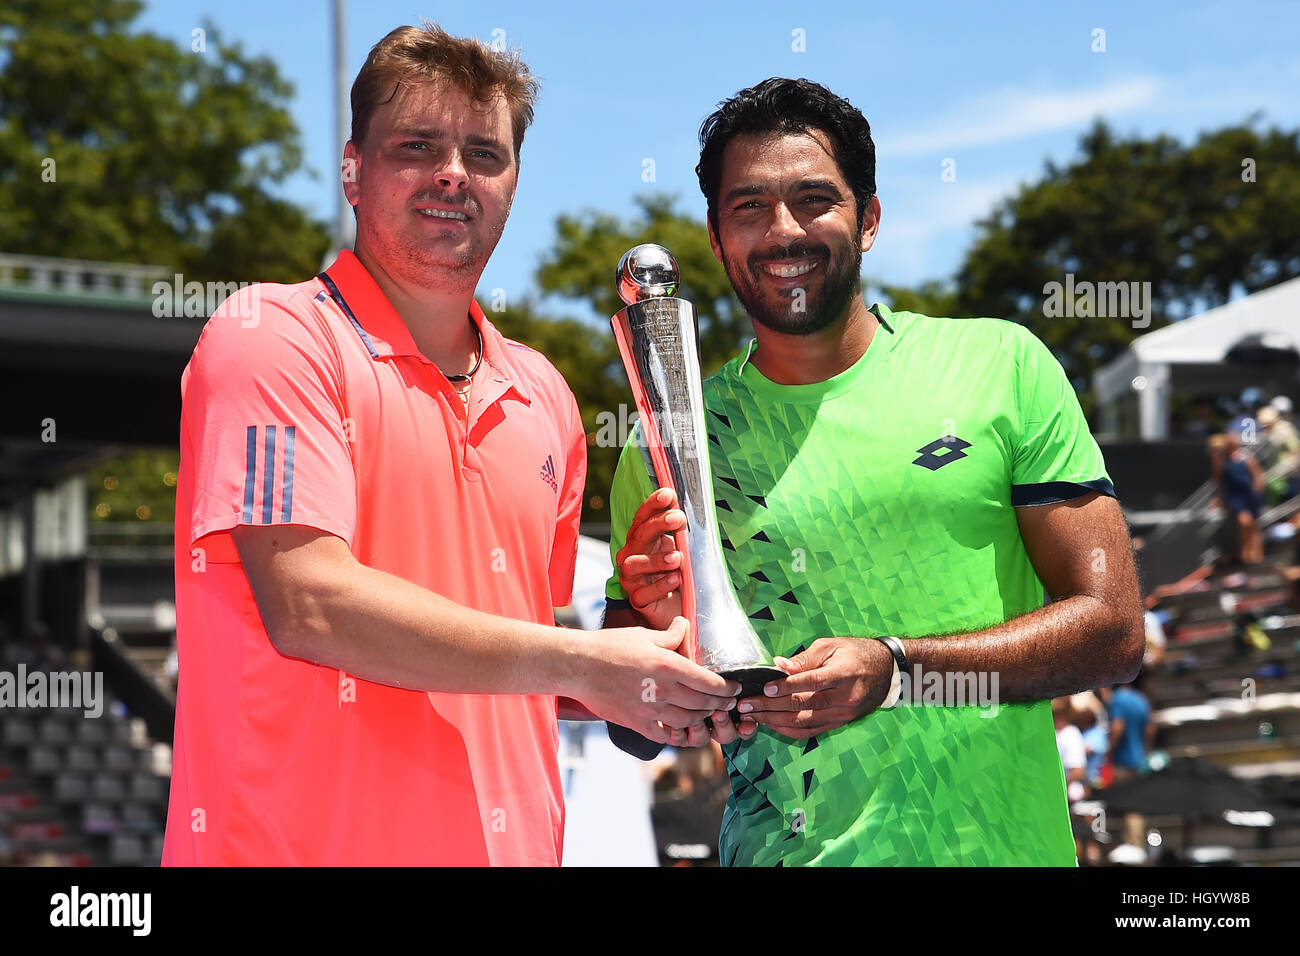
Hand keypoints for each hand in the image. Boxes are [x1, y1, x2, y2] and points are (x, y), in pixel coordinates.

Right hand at [573, 617, 741, 744]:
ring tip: (707, 713)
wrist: (578, 666)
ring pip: (688, 722)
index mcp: (668, 666)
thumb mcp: (643, 635)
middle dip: (720, 704)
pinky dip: (677, 734)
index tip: (735, 689)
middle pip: (703, 704)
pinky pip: (664, 735)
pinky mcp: (636, 723)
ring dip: (702, 719)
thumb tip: (685, 625)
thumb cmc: (609, 646)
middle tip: (728, 703)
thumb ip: (670, 635)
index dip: (726, 688)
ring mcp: (650, 710)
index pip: (708, 682)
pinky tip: (681, 729)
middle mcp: (663, 691)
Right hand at [615, 488, 685, 630]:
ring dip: (656, 559)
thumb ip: (678, 531)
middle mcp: (632, 555)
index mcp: (642, 539)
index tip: (668, 494)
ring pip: (634, 564)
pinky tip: (675, 580)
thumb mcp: (680, 548)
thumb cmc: (676, 572)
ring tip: (677, 558)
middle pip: (639, 535)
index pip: (643, 517)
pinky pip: (643, 594)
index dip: (653, 504)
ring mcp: (632, 579)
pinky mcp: (637, 600)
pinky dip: (660, 586)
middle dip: (657, 525)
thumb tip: (684, 506)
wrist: (675, 608)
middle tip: (677, 519)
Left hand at [736, 638, 894, 739]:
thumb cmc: (856, 653)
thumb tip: (778, 664)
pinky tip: (771, 724)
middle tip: (746, 705)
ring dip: (775, 721)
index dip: (786, 687)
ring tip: (752, 715)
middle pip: (803, 706)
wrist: (887, 671)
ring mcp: (843, 714)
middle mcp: (844, 698)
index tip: (764, 689)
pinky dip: (789, 729)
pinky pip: (811, 731)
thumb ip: (805, 658)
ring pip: (804, 723)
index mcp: (843, 674)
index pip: (811, 683)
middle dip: (771, 707)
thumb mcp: (832, 645)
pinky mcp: (840, 723)